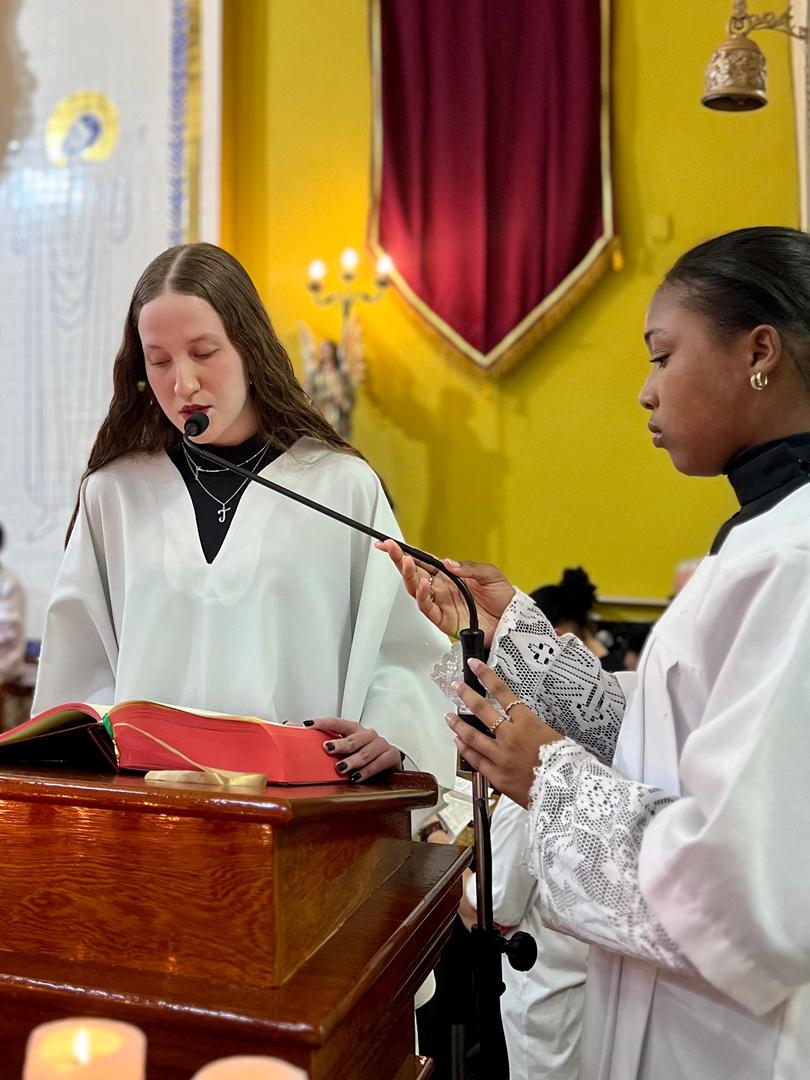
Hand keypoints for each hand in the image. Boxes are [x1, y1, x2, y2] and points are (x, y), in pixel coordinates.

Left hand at [304, 717, 402, 782]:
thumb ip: (320, 737)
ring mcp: (381, 744)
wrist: (390, 762)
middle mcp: (368, 734)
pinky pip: (379, 763)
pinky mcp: (391, 756)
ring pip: (366, 752)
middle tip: (328, 749)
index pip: (338, 723)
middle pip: (354, 738)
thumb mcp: (344, 745)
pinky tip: (357, 777)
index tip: (308, 725)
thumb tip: (289, 726)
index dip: (323, 723)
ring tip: (341, 768)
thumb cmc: (363, 752)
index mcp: (354, 729)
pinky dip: (367, 772)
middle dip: (340, 744)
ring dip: (353, 760)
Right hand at [375, 539, 515, 646]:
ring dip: (408, 575)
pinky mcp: (444, 619)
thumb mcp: (489, 574)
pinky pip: (427, 607)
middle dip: (399, 560)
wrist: (512, 622)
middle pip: (414, 573)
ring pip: (415, 589)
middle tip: (389, 547)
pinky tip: (422, 584)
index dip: (406, 552)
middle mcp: (441, 589)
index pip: (423, 561)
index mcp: (449, 575)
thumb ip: (468, 567)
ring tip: (405, 562)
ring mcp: (441, 604)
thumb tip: (447, 562)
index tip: (391, 543)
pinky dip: (422, 596)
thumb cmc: (502, 598)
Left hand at [448, 658, 561, 807]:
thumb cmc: (567, 764)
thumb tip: (526, 725)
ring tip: (448, 715)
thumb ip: (535, 729)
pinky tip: (457, 742)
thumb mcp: (555, 736)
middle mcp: (510, 736)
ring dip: (457, 723)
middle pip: (481, 710)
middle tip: (456, 687)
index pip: (502, 693)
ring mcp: (500, 756)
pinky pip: (475, 759)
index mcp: (527, 722)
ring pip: (471, 735)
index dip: (486, 676)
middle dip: (466, 695)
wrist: (567, 792)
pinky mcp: (496, 776)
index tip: (475, 666)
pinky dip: (464, 749)